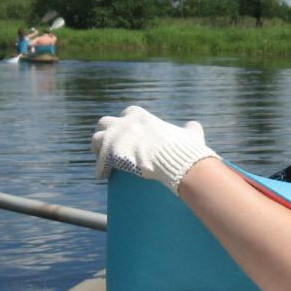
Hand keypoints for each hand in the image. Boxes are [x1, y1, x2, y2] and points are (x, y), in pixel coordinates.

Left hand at [91, 105, 218, 193]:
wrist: (176, 160)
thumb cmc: (184, 149)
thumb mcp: (190, 134)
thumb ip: (190, 128)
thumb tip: (193, 126)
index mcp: (142, 116)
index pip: (127, 113)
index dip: (126, 123)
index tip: (128, 134)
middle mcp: (126, 123)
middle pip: (105, 122)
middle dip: (106, 133)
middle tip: (111, 147)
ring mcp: (117, 137)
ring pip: (96, 138)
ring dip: (98, 149)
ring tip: (103, 161)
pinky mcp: (112, 153)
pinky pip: (100, 161)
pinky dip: (101, 169)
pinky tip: (103, 176)